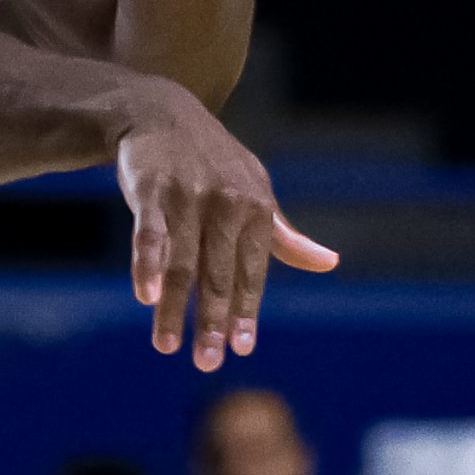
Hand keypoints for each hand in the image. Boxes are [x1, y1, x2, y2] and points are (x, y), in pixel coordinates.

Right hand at [115, 77, 336, 368]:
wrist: (163, 112)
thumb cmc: (213, 160)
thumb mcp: (254, 191)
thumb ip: (282, 234)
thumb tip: (329, 263)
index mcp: (255, 208)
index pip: (253, 271)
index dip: (247, 311)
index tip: (241, 348)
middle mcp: (225, 203)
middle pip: (218, 275)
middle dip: (213, 321)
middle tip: (207, 362)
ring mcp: (187, 196)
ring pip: (182, 264)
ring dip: (174, 309)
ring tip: (168, 346)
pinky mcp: (151, 190)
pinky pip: (150, 235)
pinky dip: (147, 266)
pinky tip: (146, 296)